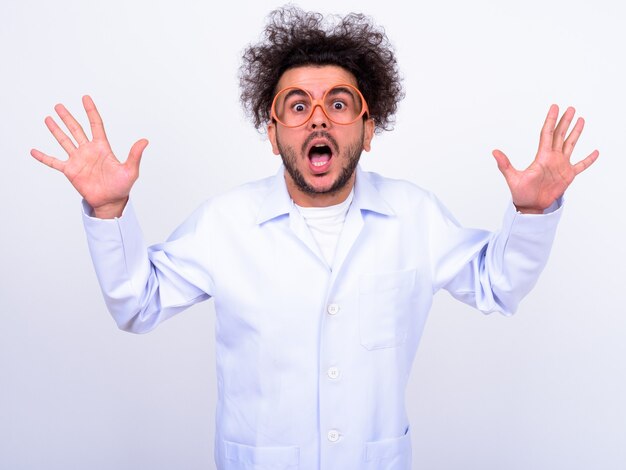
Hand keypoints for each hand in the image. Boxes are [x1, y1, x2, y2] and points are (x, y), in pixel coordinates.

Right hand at [31, 95, 147, 218]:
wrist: (110, 201)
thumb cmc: (122, 186)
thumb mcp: (130, 170)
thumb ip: (135, 154)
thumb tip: (145, 140)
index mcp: (102, 147)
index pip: (96, 125)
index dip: (91, 111)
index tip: (85, 98)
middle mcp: (88, 150)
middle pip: (76, 129)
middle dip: (68, 117)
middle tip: (59, 105)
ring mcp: (78, 160)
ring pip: (64, 141)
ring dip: (56, 130)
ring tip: (48, 118)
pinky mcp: (70, 171)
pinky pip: (54, 162)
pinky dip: (44, 157)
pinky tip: (33, 151)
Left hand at [492, 105, 598, 213]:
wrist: (530, 206)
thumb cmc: (521, 193)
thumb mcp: (512, 178)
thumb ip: (505, 165)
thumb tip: (494, 152)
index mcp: (541, 157)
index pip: (547, 134)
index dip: (551, 120)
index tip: (555, 107)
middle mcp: (552, 158)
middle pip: (560, 135)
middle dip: (565, 122)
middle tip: (570, 108)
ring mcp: (561, 166)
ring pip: (570, 145)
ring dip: (575, 133)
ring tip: (581, 120)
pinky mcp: (568, 176)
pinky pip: (580, 165)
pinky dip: (588, 159)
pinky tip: (595, 152)